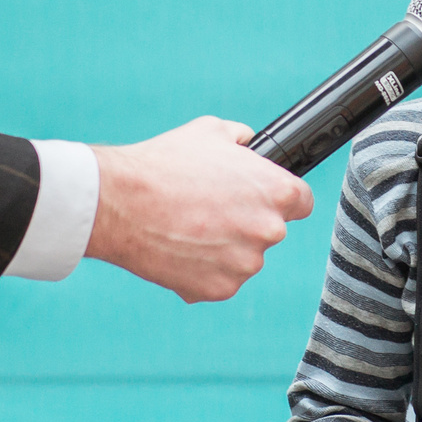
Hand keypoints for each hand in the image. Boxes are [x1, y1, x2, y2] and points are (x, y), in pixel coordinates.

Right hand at [86, 116, 312, 301]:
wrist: (121, 203)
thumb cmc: (165, 164)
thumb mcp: (210, 132)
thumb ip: (242, 138)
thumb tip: (248, 142)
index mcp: (277, 192)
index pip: (301, 203)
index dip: (278, 199)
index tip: (257, 199)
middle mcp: (269, 231)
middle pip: (268, 231)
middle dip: (245, 224)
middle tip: (208, 211)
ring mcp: (245, 264)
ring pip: (242, 258)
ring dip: (223, 249)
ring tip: (186, 229)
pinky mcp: (220, 289)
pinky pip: (218, 281)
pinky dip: (201, 271)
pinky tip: (177, 250)